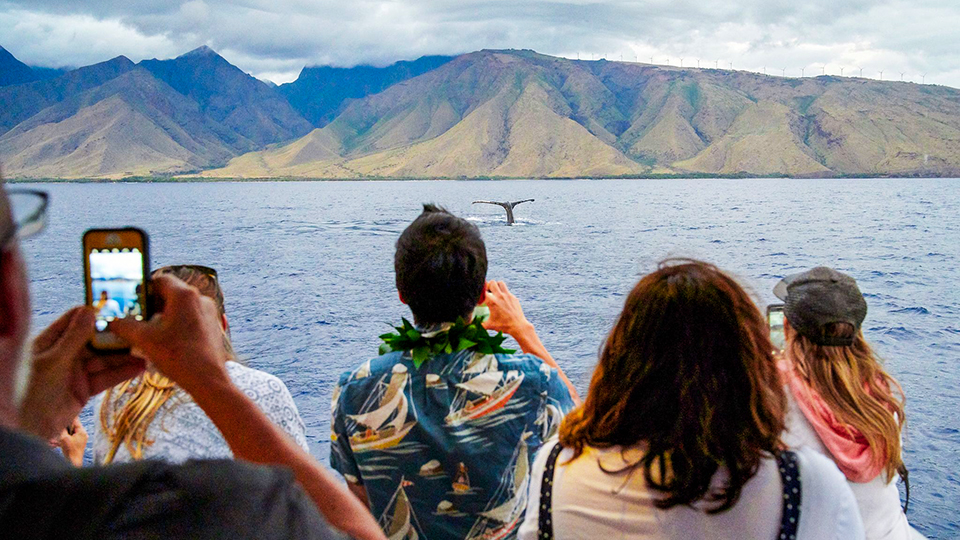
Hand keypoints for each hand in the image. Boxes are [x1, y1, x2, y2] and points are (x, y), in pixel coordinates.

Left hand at [19, 307, 145, 439]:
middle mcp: (64, 354)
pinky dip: (122, 373)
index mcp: (51, 341)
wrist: (27, 429)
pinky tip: (139, 368)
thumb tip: (90, 309)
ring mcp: (75, 372)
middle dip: (116, 337)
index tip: (120, 308)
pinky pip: (105, 378)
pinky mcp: (84, 389)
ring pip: (104, 360)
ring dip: (124, 356)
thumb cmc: (31, 390)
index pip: (75, 320)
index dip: (96, 314)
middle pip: (95, 341)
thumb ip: (74, 337)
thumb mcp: (53, 360)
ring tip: (146, 351)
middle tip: (141, 331)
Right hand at [54, 417, 87, 466]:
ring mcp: (81, 440)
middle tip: (56, 425)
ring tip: (55, 437)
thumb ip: (62, 429)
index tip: (62, 413)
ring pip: (70, 433)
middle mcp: (83, 434)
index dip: (68, 417)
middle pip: (72, 426)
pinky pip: (70, 439)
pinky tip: (55, 443)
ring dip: (63, 434)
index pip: (75, 420)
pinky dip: (64, 440)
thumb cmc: (70, 451)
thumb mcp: (63, 438)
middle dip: (64, 427)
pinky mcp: (77, 445)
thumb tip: (60, 421)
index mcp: (81, 431)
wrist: (73, 463)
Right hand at [110, 275, 229, 395]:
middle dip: (153, 305)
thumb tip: (113, 322)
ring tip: (150, 333)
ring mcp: (209, 312)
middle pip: (171, 293)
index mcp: (184, 296)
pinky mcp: (213, 326)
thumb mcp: (144, 340)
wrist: (208, 380)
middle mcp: (200, 299)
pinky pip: (191, 318)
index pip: (160, 279)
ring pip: (181, 307)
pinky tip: (167, 342)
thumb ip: (125, 326)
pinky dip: (178, 325)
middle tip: (138, 318)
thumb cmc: (179, 357)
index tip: (132, 302)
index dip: (143, 289)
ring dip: (164, 316)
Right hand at [482, 280, 533, 337]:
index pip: (483, 291)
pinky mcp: (514, 297)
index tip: (480, 297)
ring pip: (501, 283)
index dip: (480, 293)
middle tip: (487, 292)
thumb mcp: (489, 325)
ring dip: (497, 285)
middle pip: (492, 283)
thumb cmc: (503, 326)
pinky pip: (507, 291)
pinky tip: (503, 301)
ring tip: (495, 292)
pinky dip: (504, 293)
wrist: (518, 326)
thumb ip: (480, 324)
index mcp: (492, 301)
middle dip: (488, 286)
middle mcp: (500, 296)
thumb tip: (472, 325)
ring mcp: (508, 296)